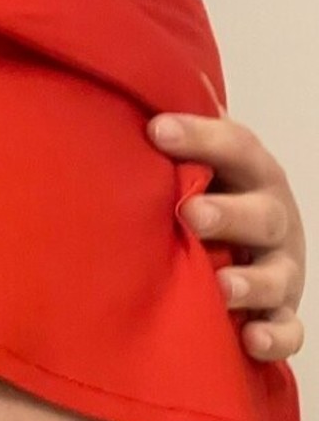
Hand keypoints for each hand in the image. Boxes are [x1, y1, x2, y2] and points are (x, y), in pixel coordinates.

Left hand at [148, 77, 305, 362]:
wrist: (241, 257)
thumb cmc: (209, 201)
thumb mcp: (197, 167)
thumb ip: (174, 137)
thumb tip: (133, 81)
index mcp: (253, 176)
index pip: (237, 148)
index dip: (201, 138)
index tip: (155, 130)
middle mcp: (273, 221)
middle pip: (262, 213)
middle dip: (229, 213)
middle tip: (190, 213)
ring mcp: (280, 270)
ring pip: (276, 275)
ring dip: (251, 282)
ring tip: (221, 287)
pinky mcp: (279, 316)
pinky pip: (287, 331)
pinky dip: (274, 336)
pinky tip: (251, 339)